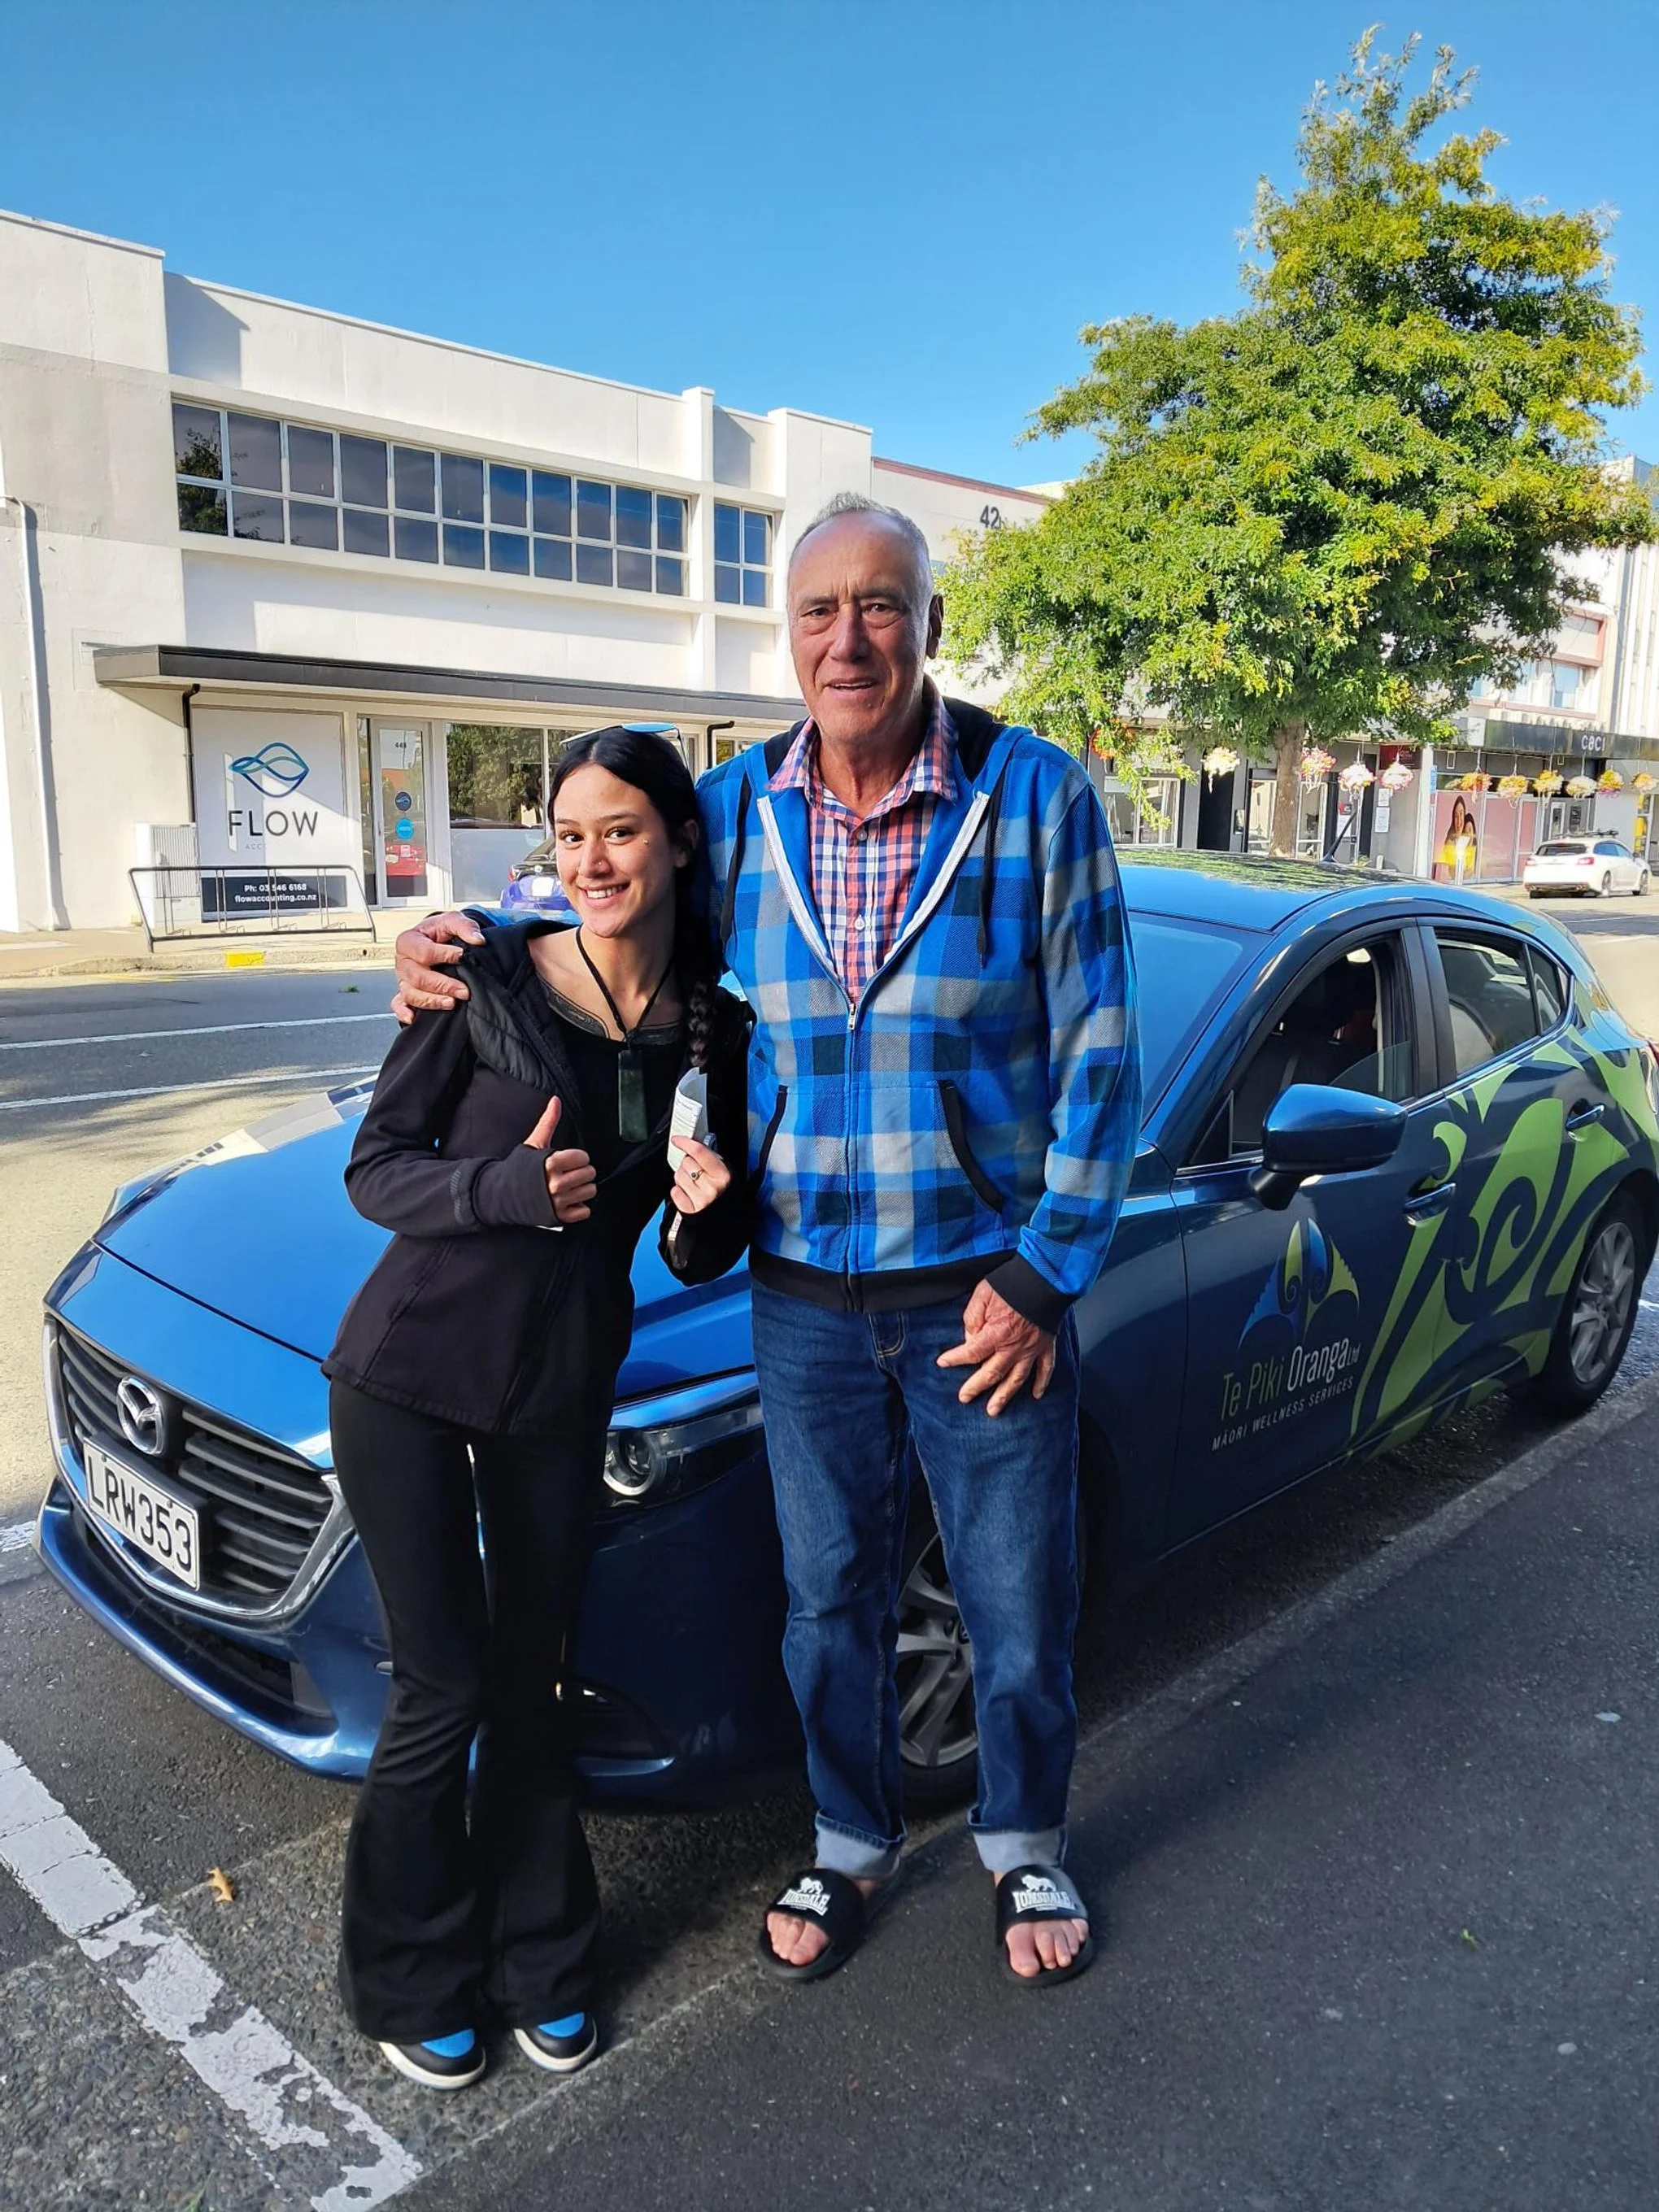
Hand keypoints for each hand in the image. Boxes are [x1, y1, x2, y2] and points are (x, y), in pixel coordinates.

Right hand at [390, 911, 483, 1023]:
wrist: (435, 940)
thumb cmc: (440, 931)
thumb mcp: (452, 920)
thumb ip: (465, 926)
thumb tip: (478, 940)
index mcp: (409, 940)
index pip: (424, 952)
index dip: (444, 955)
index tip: (462, 956)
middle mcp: (403, 961)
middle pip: (417, 977)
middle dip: (442, 985)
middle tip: (463, 990)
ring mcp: (403, 978)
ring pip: (411, 993)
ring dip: (432, 1000)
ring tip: (451, 1003)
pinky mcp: (405, 992)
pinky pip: (398, 1004)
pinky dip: (403, 1012)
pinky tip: (413, 1017)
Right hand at [522, 1096, 596, 1222]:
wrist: (501, 1194)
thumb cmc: (518, 1168)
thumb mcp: (534, 1143)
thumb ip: (548, 1122)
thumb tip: (556, 1100)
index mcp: (551, 1163)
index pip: (583, 1157)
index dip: (577, 1158)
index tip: (567, 1160)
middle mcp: (556, 1183)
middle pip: (589, 1174)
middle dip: (581, 1172)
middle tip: (568, 1174)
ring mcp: (557, 1201)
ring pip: (590, 1192)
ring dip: (582, 1189)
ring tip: (568, 1187)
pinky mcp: (558, 1216)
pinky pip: (584, 1211)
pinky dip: (579, 1207)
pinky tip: (567, 1201)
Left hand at [670, 1137, 729, 1216]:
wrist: (726, 1219)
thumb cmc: (725, 1193)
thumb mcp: (725, 1173)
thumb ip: (711, 1159)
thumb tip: (694, 1144)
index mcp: (722, 1174)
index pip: (699, 1152)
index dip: (685, 1143)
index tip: (677, 1139)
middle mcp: (712, 1187)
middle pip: (686, 1162)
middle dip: (688, 1164)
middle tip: (697, 1172)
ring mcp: (700, 1199)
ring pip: (678, 1176)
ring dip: (683, 1178)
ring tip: (694, 1185)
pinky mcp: (690, 1210)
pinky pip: (674, 1191)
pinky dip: (679, 1192)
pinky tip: (689, 1194)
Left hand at [936, 1280, 1054, 1416]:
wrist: (1044, 1278)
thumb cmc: (1012, 1284)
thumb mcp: (982, 1295)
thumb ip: (972, 1318)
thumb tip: (970, 1338)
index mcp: (995, 1334)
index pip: (971, 1353)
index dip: (955, 1359)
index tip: (942, 1363)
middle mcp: (1013, 1348)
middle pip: (991, 1374)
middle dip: (975, 1387)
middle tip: (964, 1398)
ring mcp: (1031, 1350)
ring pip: (1016, 1380)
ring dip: (1003, 1396)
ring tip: (993, 1410)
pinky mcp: (1046, 1346)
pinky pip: (1045, 1370)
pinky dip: (1041, 1384)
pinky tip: (1036, 1395)